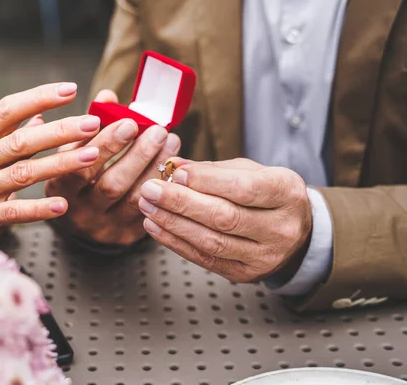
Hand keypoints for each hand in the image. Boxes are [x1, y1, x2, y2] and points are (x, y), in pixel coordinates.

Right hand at [0, 83, 102, 288]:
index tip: (70, 89)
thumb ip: (5, 137)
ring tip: (92, 156)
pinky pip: (14, 212)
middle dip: (60, 130)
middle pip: (21, 140)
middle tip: (93, 123)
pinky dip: (39, 209)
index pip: (7, 109)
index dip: (38, 97)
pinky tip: (63, 205)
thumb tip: (38, 116)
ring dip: (60, 164)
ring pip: (23, 173)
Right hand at [45, 90, 180, 245]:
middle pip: (111, 185)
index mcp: (61, 189)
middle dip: (137, 155)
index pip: (81, 169)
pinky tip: (175, 165)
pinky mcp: (127, 236)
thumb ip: (89, 126)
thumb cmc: (78, 179)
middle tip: (157, 130)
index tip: (128, 122)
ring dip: (156, 167)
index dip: (105, 146)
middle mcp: (80, 212)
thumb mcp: (73, 153)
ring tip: (171, 141)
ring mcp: (105, 227)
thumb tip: (108, 96)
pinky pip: (150, 210)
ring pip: (135, 198)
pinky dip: (164, 186)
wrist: (81, 224)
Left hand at [138, 158, 312, 281]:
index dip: (206, 181)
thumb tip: (173, 167)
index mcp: (287, 193)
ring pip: (212, 242)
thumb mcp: (250, 171)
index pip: (244, 188)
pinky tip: (156, 227)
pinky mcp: (244, 273)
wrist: (294, 233)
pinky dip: (176, 243)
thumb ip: (212, 169)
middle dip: (181, 203)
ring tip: (148, 206)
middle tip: (151, 189)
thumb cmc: (266, 195)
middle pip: (225, 217)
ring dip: (173, 223)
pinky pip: (205, 260)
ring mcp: (264, 256)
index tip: (177, 173)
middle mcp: (281, 228)